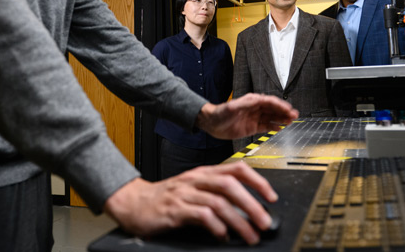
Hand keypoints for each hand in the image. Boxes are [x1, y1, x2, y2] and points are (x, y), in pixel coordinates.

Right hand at [103, 162, 276, 244]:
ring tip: (250, 235)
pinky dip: (216, 227)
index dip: (257, 181)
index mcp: (203, 173)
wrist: (133, 202)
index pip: (235, 169)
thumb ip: (216, 194)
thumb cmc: (165, 198)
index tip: (271, 196)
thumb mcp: (193, 189)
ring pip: (219, 202)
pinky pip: (201, 215)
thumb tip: (246, 209)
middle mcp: (195, 180)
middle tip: (264, 222)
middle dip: (252, 204)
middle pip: (230, 185)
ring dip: (239, 221)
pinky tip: (222, 236)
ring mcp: (184, 194)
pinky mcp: (174, 210)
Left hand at [196, 93, 298, 139]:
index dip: (280, 105)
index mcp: (252, 101)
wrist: (212, 124)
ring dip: (282, 119)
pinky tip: (281, 128)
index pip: (269, 102)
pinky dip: (274, 127)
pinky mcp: (253, 127)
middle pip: (273, 109)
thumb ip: (245, 103)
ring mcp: (255, 118)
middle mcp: (255, 108)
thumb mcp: (232, 107)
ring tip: (291, 121)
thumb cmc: (220, 113)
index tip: (288, 109)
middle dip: (284, 112)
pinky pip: (266, 126)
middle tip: (294, 115)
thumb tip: (258, 99)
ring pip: (272, 118)